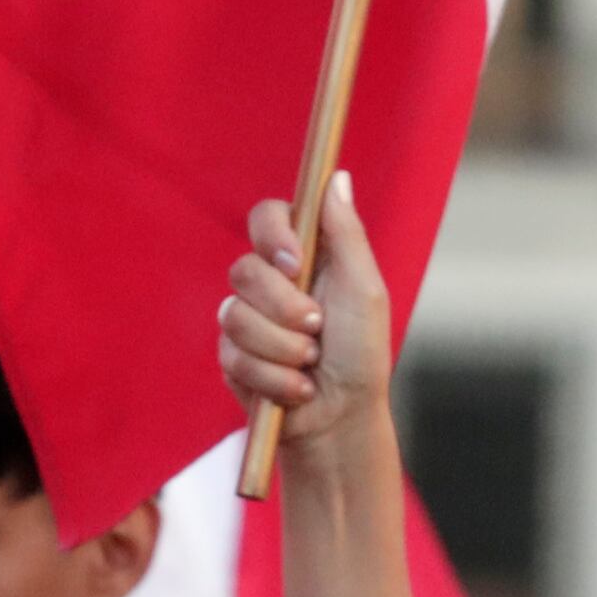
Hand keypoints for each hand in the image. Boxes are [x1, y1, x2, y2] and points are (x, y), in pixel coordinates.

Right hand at [216, 178, 393, 458]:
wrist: (342, 419)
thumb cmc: (362, 355)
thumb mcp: (365, 289)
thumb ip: (347, 233)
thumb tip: (337, 176)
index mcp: (305, 257)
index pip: (267, 217)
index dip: (273, 234)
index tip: (295, 262)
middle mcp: (271, 283)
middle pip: (245, 268)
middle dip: (284, 307)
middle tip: (317, 328)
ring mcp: (247, 319)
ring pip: (234, 315)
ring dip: (281, 348)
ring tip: (310, 364)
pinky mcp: (232, 357)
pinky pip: (232, 354)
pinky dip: (272, 376)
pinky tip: (295, 388)